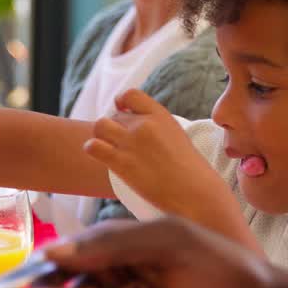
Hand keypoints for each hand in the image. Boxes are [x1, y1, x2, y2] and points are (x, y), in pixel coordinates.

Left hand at [84, 89, 227, 216]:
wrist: (194, 192)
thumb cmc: (189, 168)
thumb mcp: (175, 134)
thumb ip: (155, 124)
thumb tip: (133, 121)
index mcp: (160, 115)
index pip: (130, 94)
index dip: (121, 102)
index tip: (122, 111)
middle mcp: (144, 125)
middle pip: (115, 116)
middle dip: (115, 128)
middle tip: (123, 144)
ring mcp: (131, 143)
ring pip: (100, 126)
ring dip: (102, 136)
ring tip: (110, 148)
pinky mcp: (121, 163)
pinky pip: (93, 146)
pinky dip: (93, 149)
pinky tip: (102, 155)